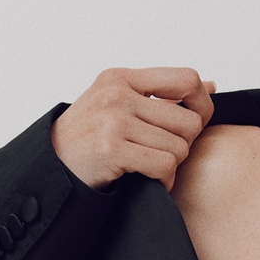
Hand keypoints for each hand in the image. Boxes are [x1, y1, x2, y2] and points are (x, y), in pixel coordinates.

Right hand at [52, 67, 216, 192]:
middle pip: (190, 120)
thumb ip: (161, 94)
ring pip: (179, 147)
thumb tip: (211, 86)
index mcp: (122, 78)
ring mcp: (113, 120)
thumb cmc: (87, 137)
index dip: (202, 104)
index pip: (187, 79)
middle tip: (164, 153)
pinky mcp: (111, 148)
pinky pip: (164, 165)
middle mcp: (117, 94)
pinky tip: (149, 181)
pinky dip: (164, 181)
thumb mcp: (117, 103)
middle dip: (184, 144)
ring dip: (171, 166)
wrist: (49, 166)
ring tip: (151, 167)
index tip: (195, 123)